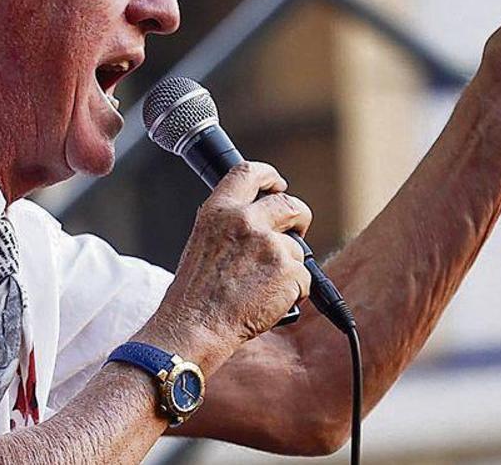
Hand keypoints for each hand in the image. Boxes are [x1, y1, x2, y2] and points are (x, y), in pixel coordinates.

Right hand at [144, 162, 312, 361]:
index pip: (249, 172)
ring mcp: (269, 244)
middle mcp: (244, 220)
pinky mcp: (288, 270)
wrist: (196, 328)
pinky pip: (305, 277)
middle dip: (299, 219)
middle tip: (296, 233)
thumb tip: (259, 221)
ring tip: (264, 287)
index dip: (270, 176)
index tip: (278, 184)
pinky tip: (270, 302)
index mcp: (219, 211)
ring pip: (298, 248)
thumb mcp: (203, 242)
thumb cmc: (195, 295)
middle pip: (290, 204)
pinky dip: (295, 291)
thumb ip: (230, 225)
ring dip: (290, 267)